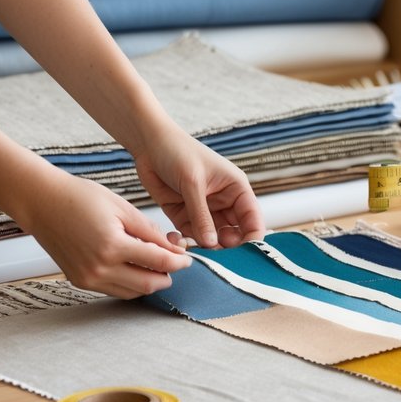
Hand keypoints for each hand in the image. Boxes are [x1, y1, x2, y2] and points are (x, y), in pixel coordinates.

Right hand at [16, 171, 191, 298]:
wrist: (42, 202)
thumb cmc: (81, 198)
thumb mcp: (123, 208)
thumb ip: (150, 231)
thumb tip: (174, 249)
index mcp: (113, 246)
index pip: (158, 262)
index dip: (179, 262)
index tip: (188, 258)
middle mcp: (99, 268)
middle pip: (148, 284)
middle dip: (168, 277)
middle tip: (176, 265)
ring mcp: (88, 278)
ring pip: (131, 292)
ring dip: (149, 282)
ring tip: (157, 266)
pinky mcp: (79, 281)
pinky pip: (114, 290)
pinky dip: (130, 284)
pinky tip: (137, 269)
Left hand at [132, 126, 264, 248]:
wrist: (148, 143)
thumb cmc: (178, 152)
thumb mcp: (192, 183)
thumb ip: (202, 215)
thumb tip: (212, 245)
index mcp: (237, 190)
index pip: (252, 220)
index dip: (251, 240)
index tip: (242, 257)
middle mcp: (224, 202)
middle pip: (234, 235)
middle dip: (225, 249)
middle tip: (212, 257)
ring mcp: (204, 211)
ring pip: (212, 240)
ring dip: (202, 248)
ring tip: (188, 247)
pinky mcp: (184, 216)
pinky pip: (190, 237)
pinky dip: (184, 242)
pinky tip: (174, 239)